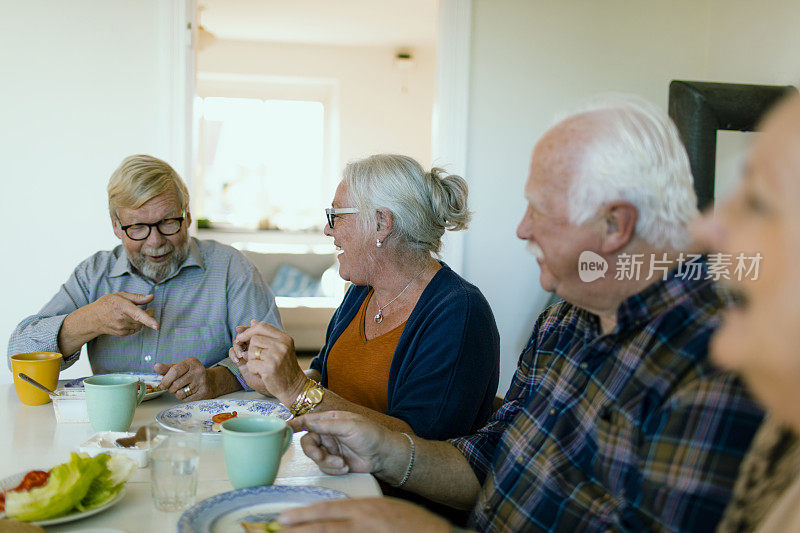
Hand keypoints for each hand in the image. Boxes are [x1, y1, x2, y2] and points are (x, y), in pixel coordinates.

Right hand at [87, 291, 158, 335]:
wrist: (93, 318)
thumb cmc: (107, 304)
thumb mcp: (121, 295)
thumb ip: (138, 297)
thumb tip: (151, 297)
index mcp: (122, 307)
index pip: (138, 314)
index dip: (148, 320)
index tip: (157, 326)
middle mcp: (122, 319)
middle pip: (142, 320)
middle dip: (148, 315)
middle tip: (149, 309)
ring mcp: (121, 328)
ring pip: (140, 325)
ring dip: (141, 320)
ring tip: (133, 314)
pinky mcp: (121, 334)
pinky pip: (135, 330)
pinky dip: (135, 325)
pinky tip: (128, 320)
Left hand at [155, 357, 214, 400]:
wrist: (210, 382)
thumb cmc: (191, 374)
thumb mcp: (180, 368)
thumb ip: (167, 369)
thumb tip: (156, 367)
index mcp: (191, 362)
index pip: (174, 371)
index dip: (165, 380)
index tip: (162, 385)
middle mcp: (198, 371)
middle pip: (175, 384)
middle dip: (170, 388)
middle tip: (172, 388)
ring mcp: (202, 382)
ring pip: (180, 393)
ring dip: (177, 394)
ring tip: (183, 389)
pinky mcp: (203, 393)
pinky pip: (186, 400)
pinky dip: (184, 398)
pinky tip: (189, 393)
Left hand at [234, 320, 306, 404]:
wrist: (294, 387)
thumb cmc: (284, 367)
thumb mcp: (279, 348)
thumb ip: (266, 335)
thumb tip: (252, 322)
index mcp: (285, 338)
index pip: (262, 326)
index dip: (249, 331)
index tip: (242, 337)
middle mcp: (282, 345)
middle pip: (255, 338)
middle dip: (250, 348)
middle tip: (253, 357)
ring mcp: (276, 356)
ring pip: (251, 351)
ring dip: (252, 360)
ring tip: (262, 366)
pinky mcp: (269, 368)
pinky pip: (250, 364)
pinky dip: (253, 370)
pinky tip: (262, 373)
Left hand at [277, 497, 450, 532]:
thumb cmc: (409, 522)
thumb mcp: (381, 508)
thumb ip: (357, 512)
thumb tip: (331, 517)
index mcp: (364, 509)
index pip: (327, 510)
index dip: (304, 515)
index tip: (285, 518)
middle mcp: (362, 524)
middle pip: (324, 528)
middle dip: (298, 530)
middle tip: (278, 530)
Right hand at [289, 411, 397, 475]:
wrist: (384, 455)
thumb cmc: (371, 434)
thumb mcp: (349, 425)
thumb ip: (326, 425)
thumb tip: (307, 422)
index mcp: (330, 420)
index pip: (307, 420)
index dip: (294, 424)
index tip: (284, 429)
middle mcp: (327, 434)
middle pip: (307, 442)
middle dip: (313, 452)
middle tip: (321, 456)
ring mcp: (330, 449)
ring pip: (315, 457)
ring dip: (327, 462)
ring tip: (342, 463)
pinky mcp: (334, 462)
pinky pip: (324, 468)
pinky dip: (334, 469)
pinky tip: (346, 466)